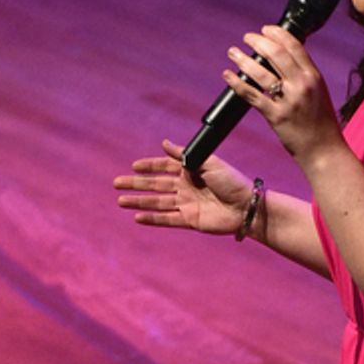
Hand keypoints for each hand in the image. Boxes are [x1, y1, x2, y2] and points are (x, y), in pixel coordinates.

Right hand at [113, 139, 251, 235]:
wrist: (246, 207)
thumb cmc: (232, 181)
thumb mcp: (209, 162)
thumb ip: (185, 155)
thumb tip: (164, 143)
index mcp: (191, 171)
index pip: (164, 166)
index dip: (149, 166)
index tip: (134, 166)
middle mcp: (186, 187)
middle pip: (155, 184)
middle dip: (136, 184)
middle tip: (116, 183)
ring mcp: (187, 204)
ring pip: (157, 202)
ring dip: (139, 201)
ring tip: (120, 200)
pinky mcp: (190, 221)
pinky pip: (167, 219)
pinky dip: (152, 218)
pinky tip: (137, 216)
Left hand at [225, 25, 344, 171]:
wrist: (324, 150)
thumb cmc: (321, 123)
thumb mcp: (319, 92)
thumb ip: (304, 75)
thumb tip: (284, 58)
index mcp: (313, 76)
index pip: (294, 46)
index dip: (276, 33)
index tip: (265, 29)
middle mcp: (301, 85)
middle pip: (275, 53)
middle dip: (257, 41)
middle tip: (247, 38)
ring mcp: (288, 101)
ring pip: (260, 72)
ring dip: (242, 59)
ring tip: (233, 52)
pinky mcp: (276, 116)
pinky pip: (251, 95)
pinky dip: (237, 83)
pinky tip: (228, 75)